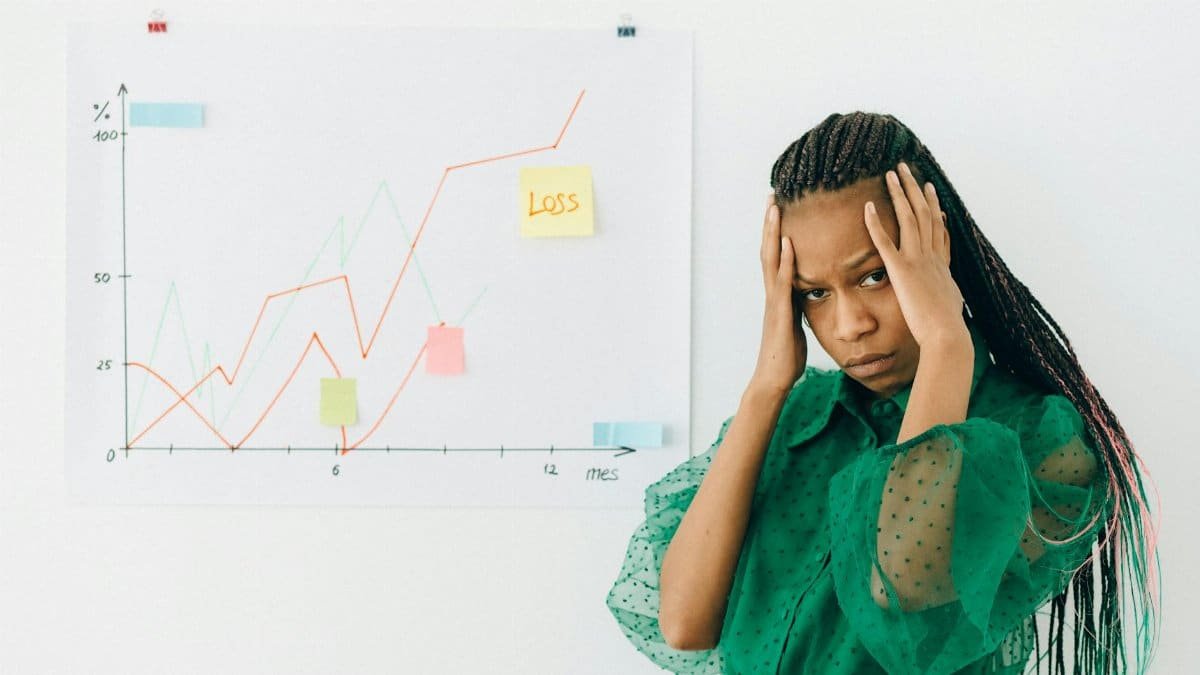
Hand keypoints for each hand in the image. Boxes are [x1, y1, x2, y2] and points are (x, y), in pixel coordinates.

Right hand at [750, 195, 807, 395]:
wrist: (774, 379)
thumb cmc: (786, 356)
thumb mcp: (796, 325)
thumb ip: (799, 306)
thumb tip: (809, 294)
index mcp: (778, 295)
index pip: (775, 256)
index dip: (775, 232)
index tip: (779, 208)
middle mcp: (772, 293)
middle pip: (768, 250)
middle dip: (770, 223)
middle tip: (772, 195)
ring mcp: (774, 301)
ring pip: (770, 260)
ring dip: (772, 233)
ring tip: (775, 208)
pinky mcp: (780, 313)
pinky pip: (782, 282)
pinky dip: (784, 261)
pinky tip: (787, 243)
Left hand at [864, 162, 966, 347]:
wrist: (946, 335)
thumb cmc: (947, 327)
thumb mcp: (951, 303)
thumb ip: (948, 294)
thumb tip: (953, 295)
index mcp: (941, 263)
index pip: (938, 228)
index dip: (933, 207)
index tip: (929, 190)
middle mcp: (931, 256)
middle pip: (924, 213)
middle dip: (914, 189)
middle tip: (905, 169)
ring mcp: (917, 260)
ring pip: (909, 218)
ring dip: (899, 193)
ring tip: (891, 173)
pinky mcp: (902, 270)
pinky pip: (886, 242)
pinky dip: (876, 223)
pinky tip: (867, 207)